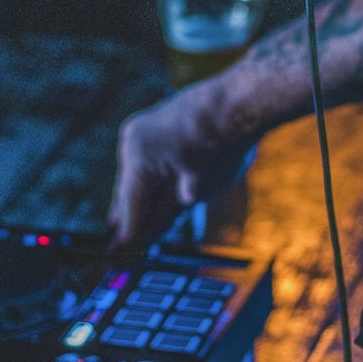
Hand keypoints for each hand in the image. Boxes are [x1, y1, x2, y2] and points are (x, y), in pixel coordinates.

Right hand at [110, 85, 253, 244]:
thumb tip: (143, 239)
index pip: (128, 210)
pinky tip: (160, 199)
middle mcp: (131, 141)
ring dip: (144, 201)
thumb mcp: (195, 191)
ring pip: (137, 178)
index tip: (121, 260)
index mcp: (137, 158)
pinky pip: (147, 163)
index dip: (127, 239)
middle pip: (129, 193)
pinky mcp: (154, 125)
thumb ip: (164, 217)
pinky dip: (153, 182)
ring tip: (146, 231)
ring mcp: (141, 130)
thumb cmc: (222, 145)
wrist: (241, 101)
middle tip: (132, 251)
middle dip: (134, 220)